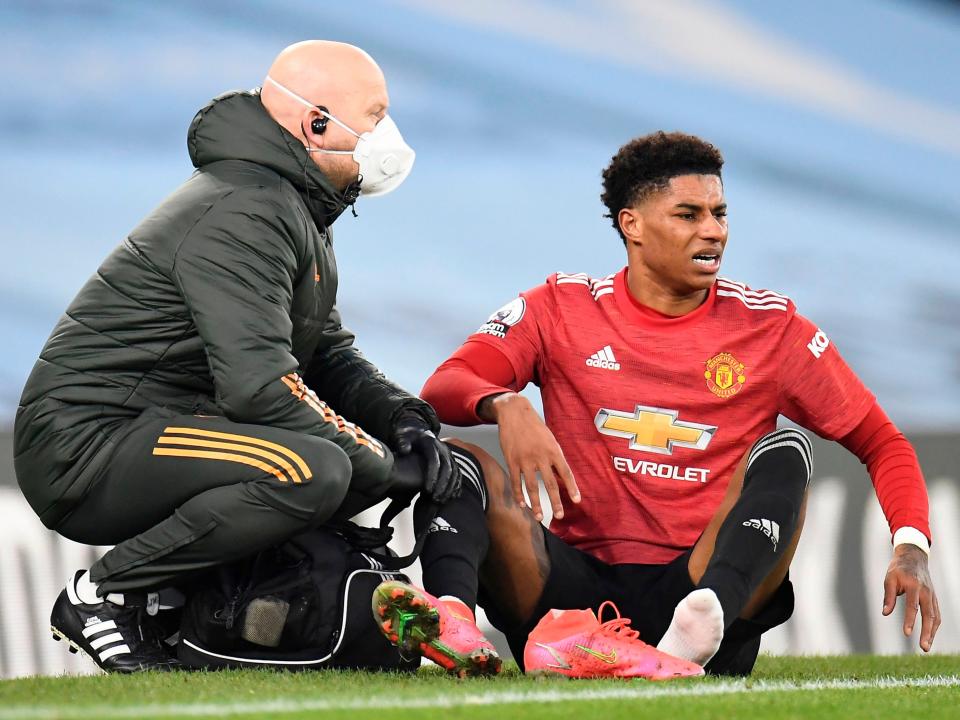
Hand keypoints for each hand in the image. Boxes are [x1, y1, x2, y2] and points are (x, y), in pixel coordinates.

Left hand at [391, 414, 460, 503]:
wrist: (418, 431)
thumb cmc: (407, 436)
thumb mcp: (402, 436)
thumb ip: (402, 442)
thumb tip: (405, 450)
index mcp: (430, 443)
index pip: (434, 460)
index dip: (432, 475)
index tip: (426, 489)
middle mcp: (442, 449)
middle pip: (447, 468)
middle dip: (442, 485)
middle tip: (435, 499)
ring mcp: (448, 455)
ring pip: (455, 472)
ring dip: (449, 488)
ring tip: (441, 501)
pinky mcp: (451, 460)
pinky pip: (458, 473)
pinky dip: (456, 485)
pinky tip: (452, 496)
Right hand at [484, 393, 579, 521]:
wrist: (514, 412)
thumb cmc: (534, 425)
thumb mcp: (549, 438)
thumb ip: (554, 456)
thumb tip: (560, 474)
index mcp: (553, 450)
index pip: (565, 472)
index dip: (571, 487)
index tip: (577, 500)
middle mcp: (541, 456)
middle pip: (549, 484)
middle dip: (555, 502)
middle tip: (558, 516)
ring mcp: (525, 459)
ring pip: (531, 487)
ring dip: (536, 504)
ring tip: (539, 516)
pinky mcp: (511, 460)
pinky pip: (515, 481)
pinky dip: (518, 494)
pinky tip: (522, 504)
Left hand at [882, 544, 939, 651]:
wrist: (913, 557)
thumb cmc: (898, 568)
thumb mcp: (889, 578)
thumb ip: (888, 596)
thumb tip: (885, 613)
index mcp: (914, 585)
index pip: (912, 606)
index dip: (909, 620)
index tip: (906, 634)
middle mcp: (926, 592)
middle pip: (929, 615)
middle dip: (927, 632)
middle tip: (923, 647)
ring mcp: (932, 595)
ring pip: (935, 617)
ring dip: (932, 633)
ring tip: (926, 647)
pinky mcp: (934, 598)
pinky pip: (936, 614)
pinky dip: (934, 626)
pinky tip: (930, 636)